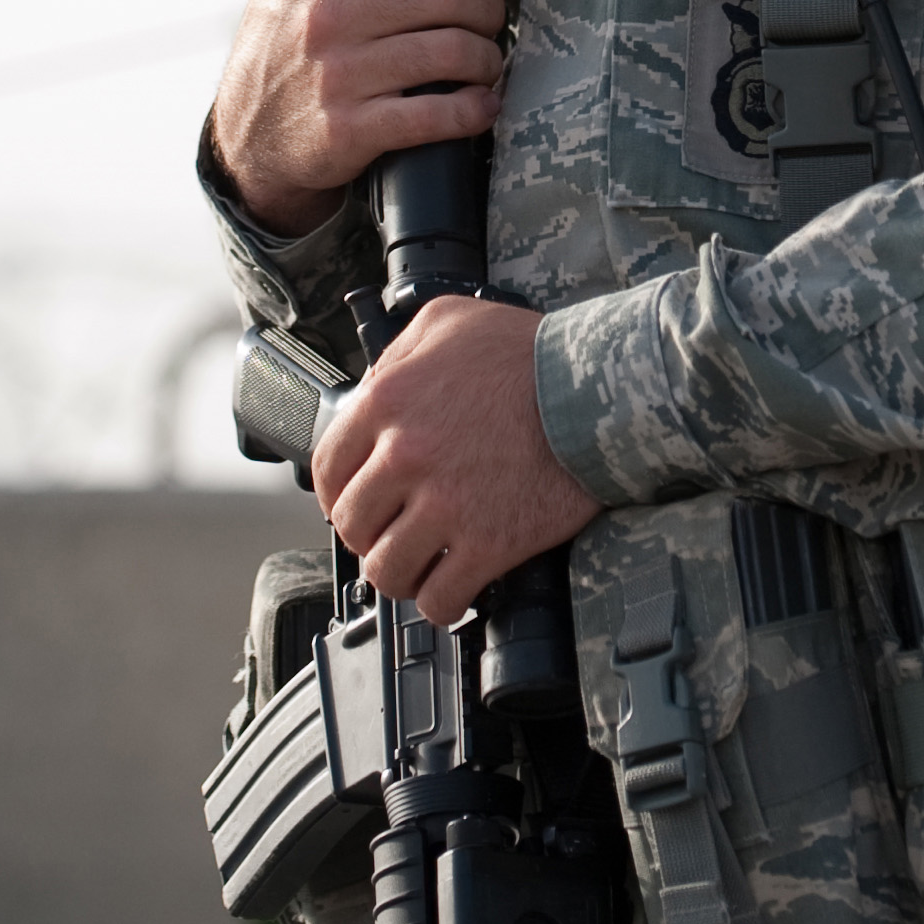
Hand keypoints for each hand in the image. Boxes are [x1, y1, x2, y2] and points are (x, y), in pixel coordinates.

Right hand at [209, 0, 506, 240]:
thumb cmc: (278, 29)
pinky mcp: (348, 133)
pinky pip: (434, 117)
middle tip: (493, 16)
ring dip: (488, 58)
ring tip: (488, 60)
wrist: (247, 137)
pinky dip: (472, 110)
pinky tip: (481, 105)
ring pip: (450, 52)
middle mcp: (322, 15)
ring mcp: (335, 76)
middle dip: (490, 6)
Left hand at [312, 295, 597, 622]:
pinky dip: (440, 603)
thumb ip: (398, 353)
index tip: (351, 503)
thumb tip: (372, 388)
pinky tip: (451, 588)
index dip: (334, 494)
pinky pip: (440, 598)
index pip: (328, 468)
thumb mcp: (447, 320)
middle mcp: (406, 456)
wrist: (595, 386)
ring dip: (398, 575)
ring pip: (387, 571)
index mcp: (388, 402)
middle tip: (389, 534)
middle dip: (368, 535)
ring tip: (417, 567)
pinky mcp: (489, 542)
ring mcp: (446, 504)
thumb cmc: (527, 351)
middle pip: (354, 525)